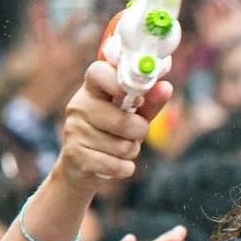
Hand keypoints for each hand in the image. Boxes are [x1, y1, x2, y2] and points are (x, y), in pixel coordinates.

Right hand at [56, 61, 162, 192]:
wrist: (80, 168)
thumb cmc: (110, 135)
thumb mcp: (132, 116)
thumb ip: (149, 102)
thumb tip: (166, 87)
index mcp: (91, 89)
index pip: (98, 72)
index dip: (119, 82)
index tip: (137, 98)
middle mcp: (78, 106)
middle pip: (122, 119)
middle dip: (139, 131)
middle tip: (135, 132)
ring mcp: (74, 130)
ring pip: (123, 146)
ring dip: (131, 151)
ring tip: (119, 149)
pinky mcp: (74, 156)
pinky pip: (116, 166)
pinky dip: (124, 168)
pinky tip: (112, 164)